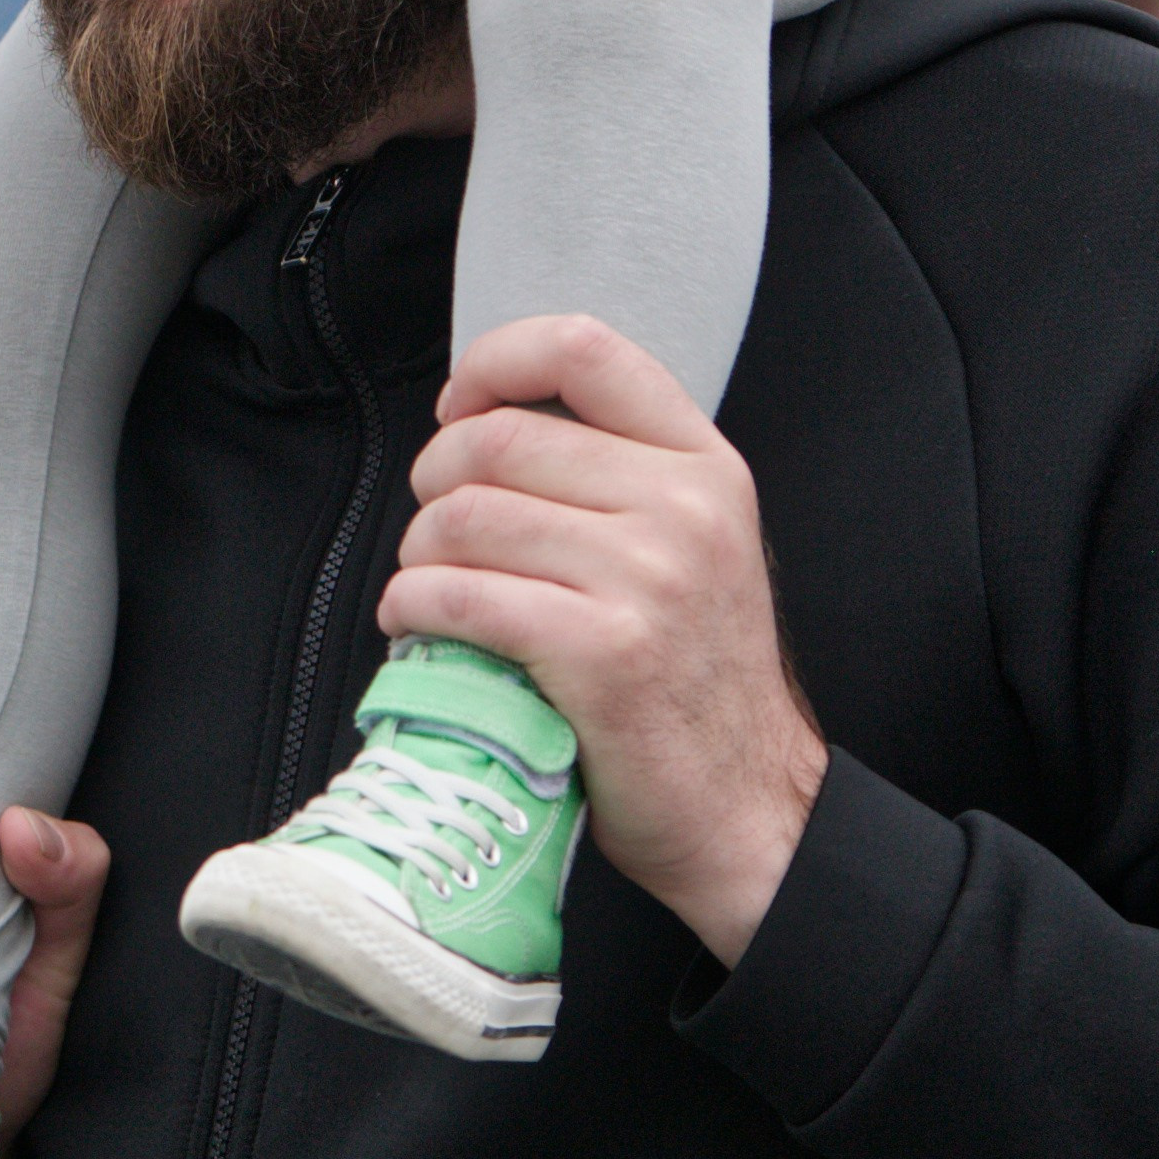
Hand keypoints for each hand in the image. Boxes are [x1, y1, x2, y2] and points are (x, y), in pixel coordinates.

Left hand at [377, 317, 827, 967]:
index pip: (583, 349)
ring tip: (425, 581)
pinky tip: (413, 619)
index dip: (497, 362)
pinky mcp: (601, 653)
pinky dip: (412, 604)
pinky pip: (462, 597)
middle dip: (435, 477)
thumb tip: (486, 424)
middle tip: (433, 525)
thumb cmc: (695, 680)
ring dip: (419, 550)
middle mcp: (683, 508)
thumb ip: (620, 474)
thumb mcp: (696, 543)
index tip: (460, 406)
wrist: (747, 809)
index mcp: (703, 465)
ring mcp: (646, 579)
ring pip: (469, 517)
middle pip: (500, 440)